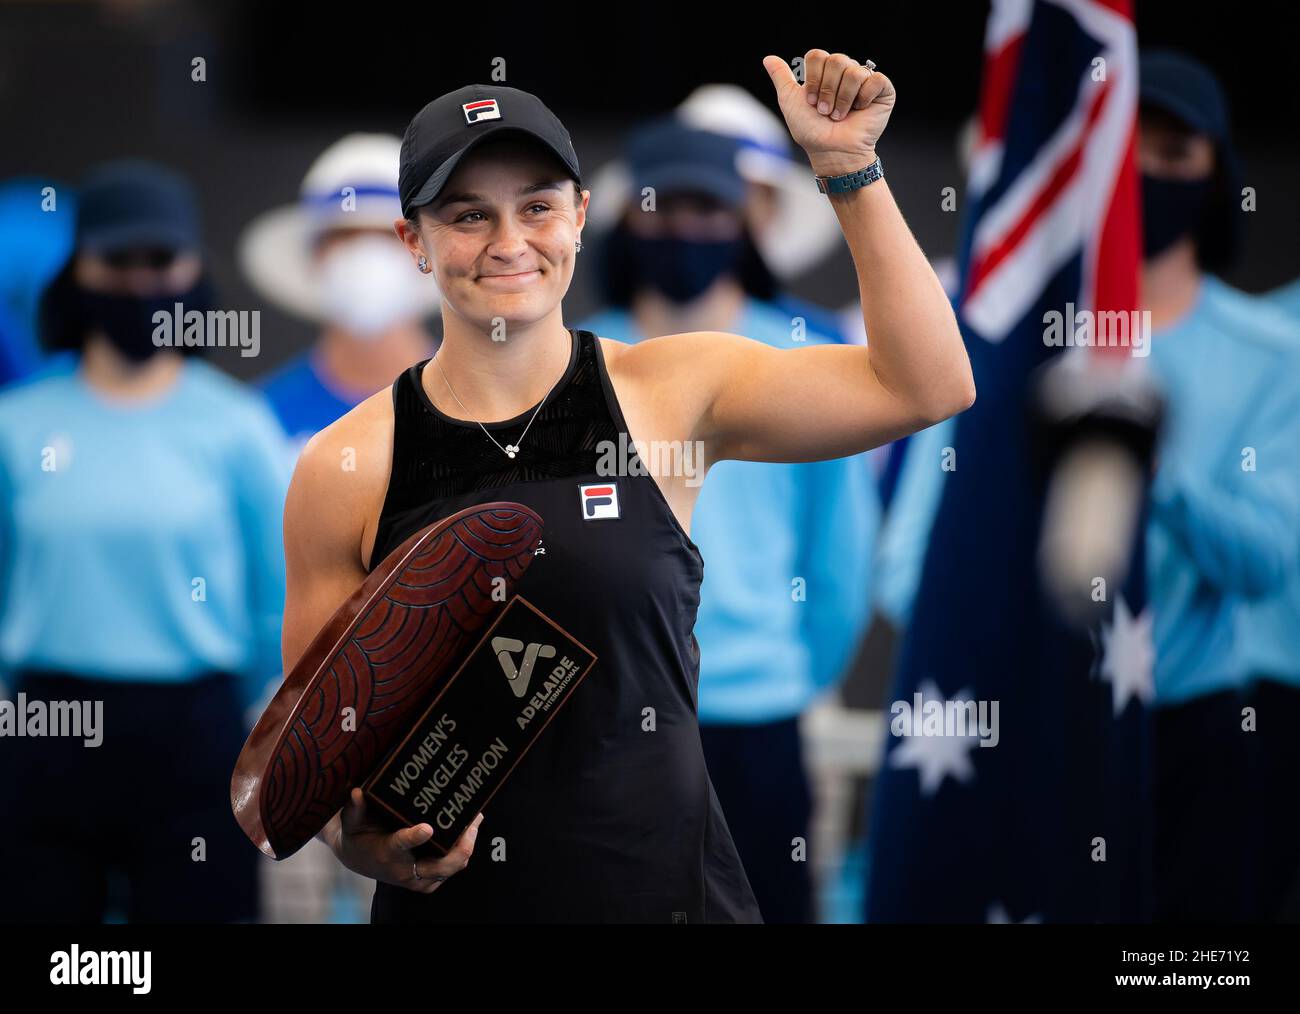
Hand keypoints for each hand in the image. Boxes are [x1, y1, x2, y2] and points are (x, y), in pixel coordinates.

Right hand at [332, 787, 482, 893]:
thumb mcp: (352, 821)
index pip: (402, 844)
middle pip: (441, 865)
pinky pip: (450, 869)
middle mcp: (404, 870)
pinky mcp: (427, 881)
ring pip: (451, 867)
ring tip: (476, 820)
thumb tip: (357, 792)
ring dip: (467, 845)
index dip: (415, 837)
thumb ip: (355, 808)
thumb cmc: (358, 836)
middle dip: (461, 845)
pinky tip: (469, 830)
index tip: (427, 828)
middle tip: (473, 821)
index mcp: (387, 852)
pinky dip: (462, 852)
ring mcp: (418, 879)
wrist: (359, 860)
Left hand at [762, 50, 895, 177]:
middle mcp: (845, 72)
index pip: (817, 56)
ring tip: (840, 116)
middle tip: (825, 112)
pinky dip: (863, 98)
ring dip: (843, 99)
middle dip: (827, 90)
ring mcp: (865, 80)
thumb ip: (781, 78)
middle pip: (836, 60)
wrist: (831, 151)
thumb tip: (768, 58)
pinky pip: (874, 80)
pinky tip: (860, 110)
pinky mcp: (883, 90)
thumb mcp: (790, 102)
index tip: (811, 102)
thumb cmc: (811, 130)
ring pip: (854, 71)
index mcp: (825, 72)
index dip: (812, 79)